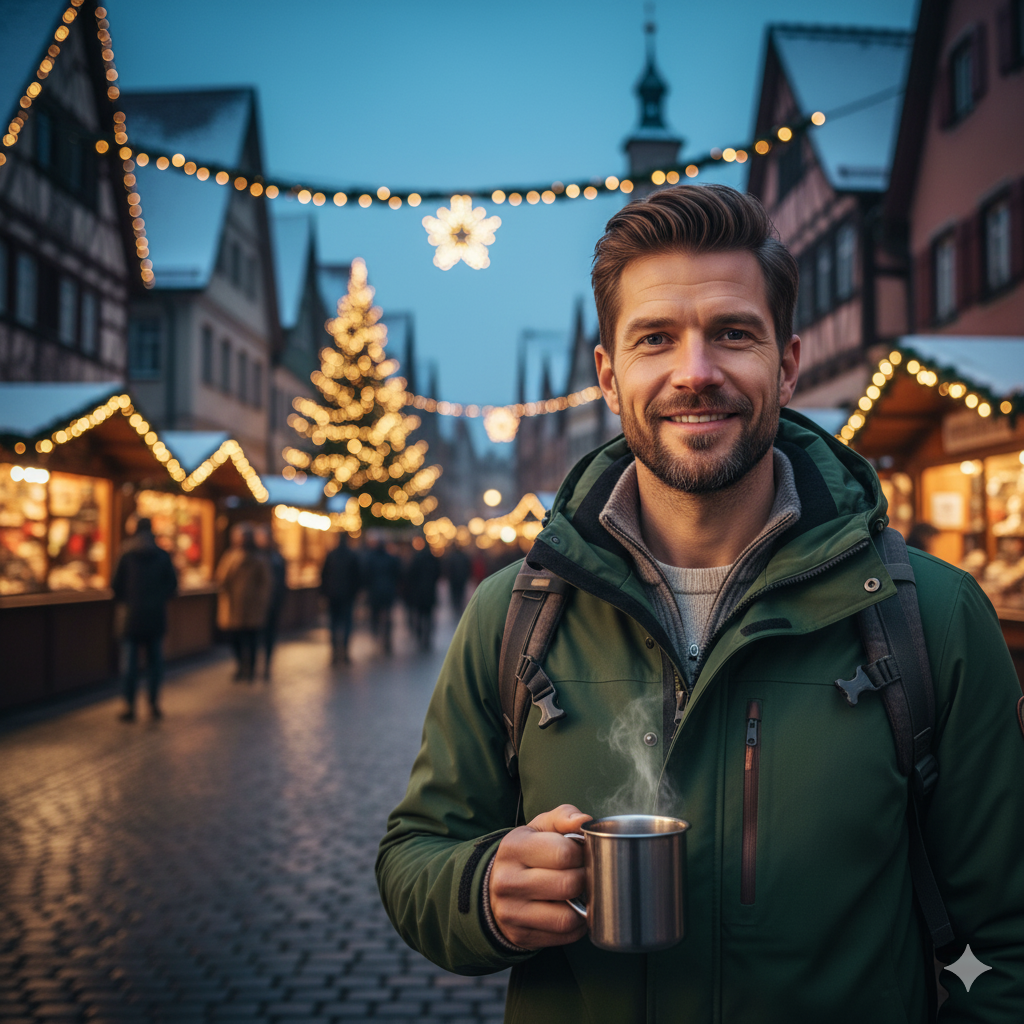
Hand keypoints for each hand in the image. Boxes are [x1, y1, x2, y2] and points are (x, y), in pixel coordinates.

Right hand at [489, 803, 591, 948]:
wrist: (493, 887)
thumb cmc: (527, 853)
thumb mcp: (539, 828)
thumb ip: (563, 817)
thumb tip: (585, 820)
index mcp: (514, 847)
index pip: (563, 853)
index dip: (582, 853)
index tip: (581, 854)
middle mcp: (508, 880)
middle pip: (568, 885)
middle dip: (585, 879)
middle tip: (584, 874)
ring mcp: (512, 912)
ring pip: (567, 916)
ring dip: (583, 906)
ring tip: (580, 894)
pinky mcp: (520, 935)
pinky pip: (564, 935)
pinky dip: (577, 925)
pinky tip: (572, 911)